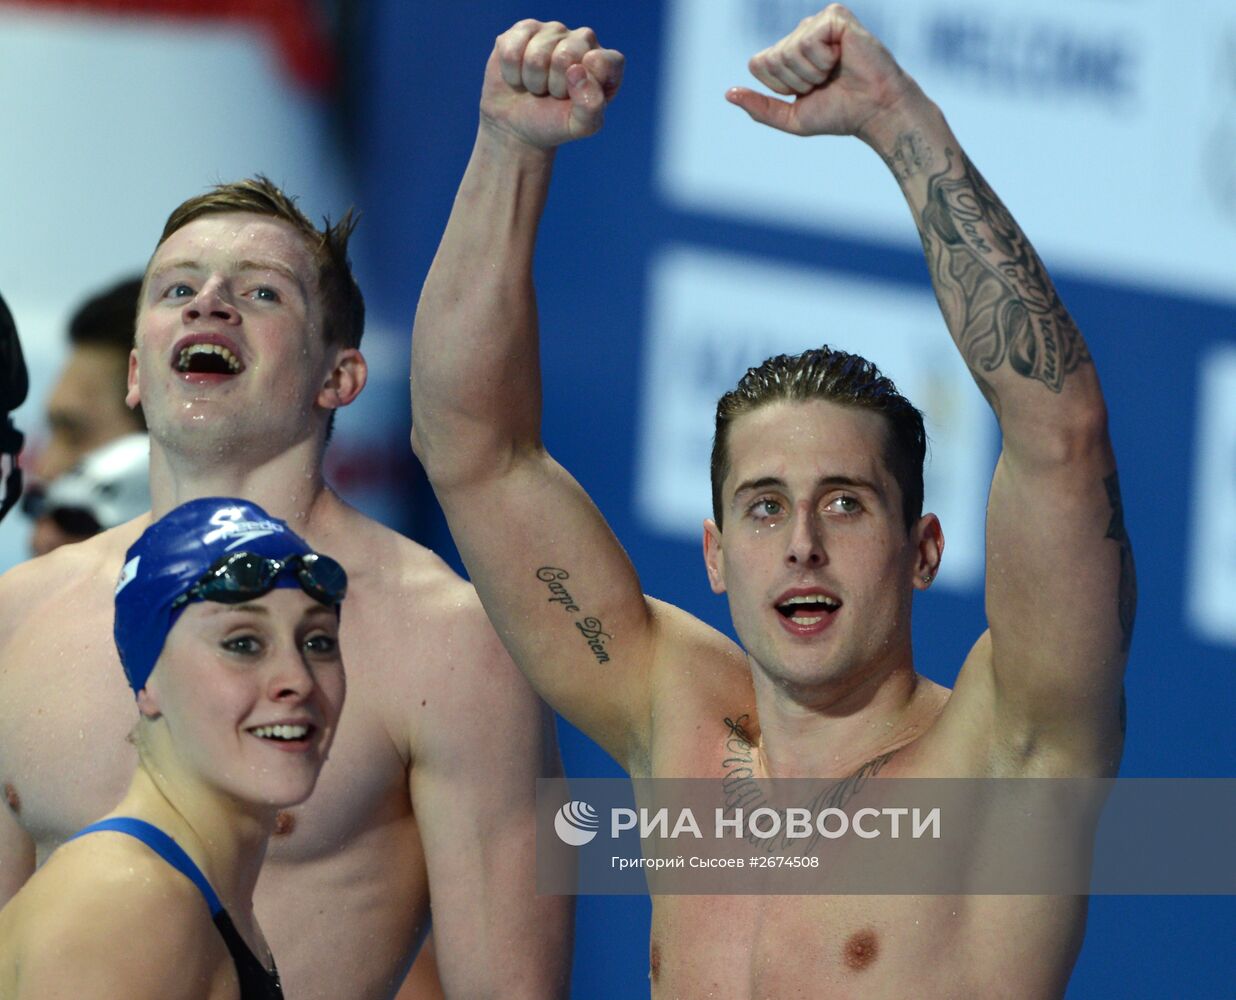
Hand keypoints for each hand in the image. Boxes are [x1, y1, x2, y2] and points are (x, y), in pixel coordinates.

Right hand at [480, 19, 623, 150]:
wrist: (518, 125)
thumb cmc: (555, 122)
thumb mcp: (580, 125)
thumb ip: (591, 106)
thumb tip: (576, 70)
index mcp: (606, 62)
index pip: (600, 62)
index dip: (582, 86)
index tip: (576, 98)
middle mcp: (583, 39)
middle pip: (564, 56)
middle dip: (554, 85)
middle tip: (553, 94)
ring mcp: (554, 31)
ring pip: (536, 55)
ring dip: (533, 81)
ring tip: (537, 86)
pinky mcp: (524, 29)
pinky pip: (512, 50)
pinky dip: (512, 73)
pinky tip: (519, 75)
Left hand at [726, 4, 920, 143]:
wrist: (875, 110)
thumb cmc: (839, 113)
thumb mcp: (792, 118)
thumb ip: (760, 108)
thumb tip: (728, 94)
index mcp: (789, 53)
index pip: (758, 64)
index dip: (780, 86)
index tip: (807, 91)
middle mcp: (801, 33)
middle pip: (772, 58)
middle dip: (796, 81)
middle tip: (824, 82)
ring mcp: (817, 22)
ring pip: (789, 50)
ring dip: (811, 72)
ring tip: (835, 71)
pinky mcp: (834, 16)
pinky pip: (808, 40)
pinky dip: (822, 59)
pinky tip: (842, 58)